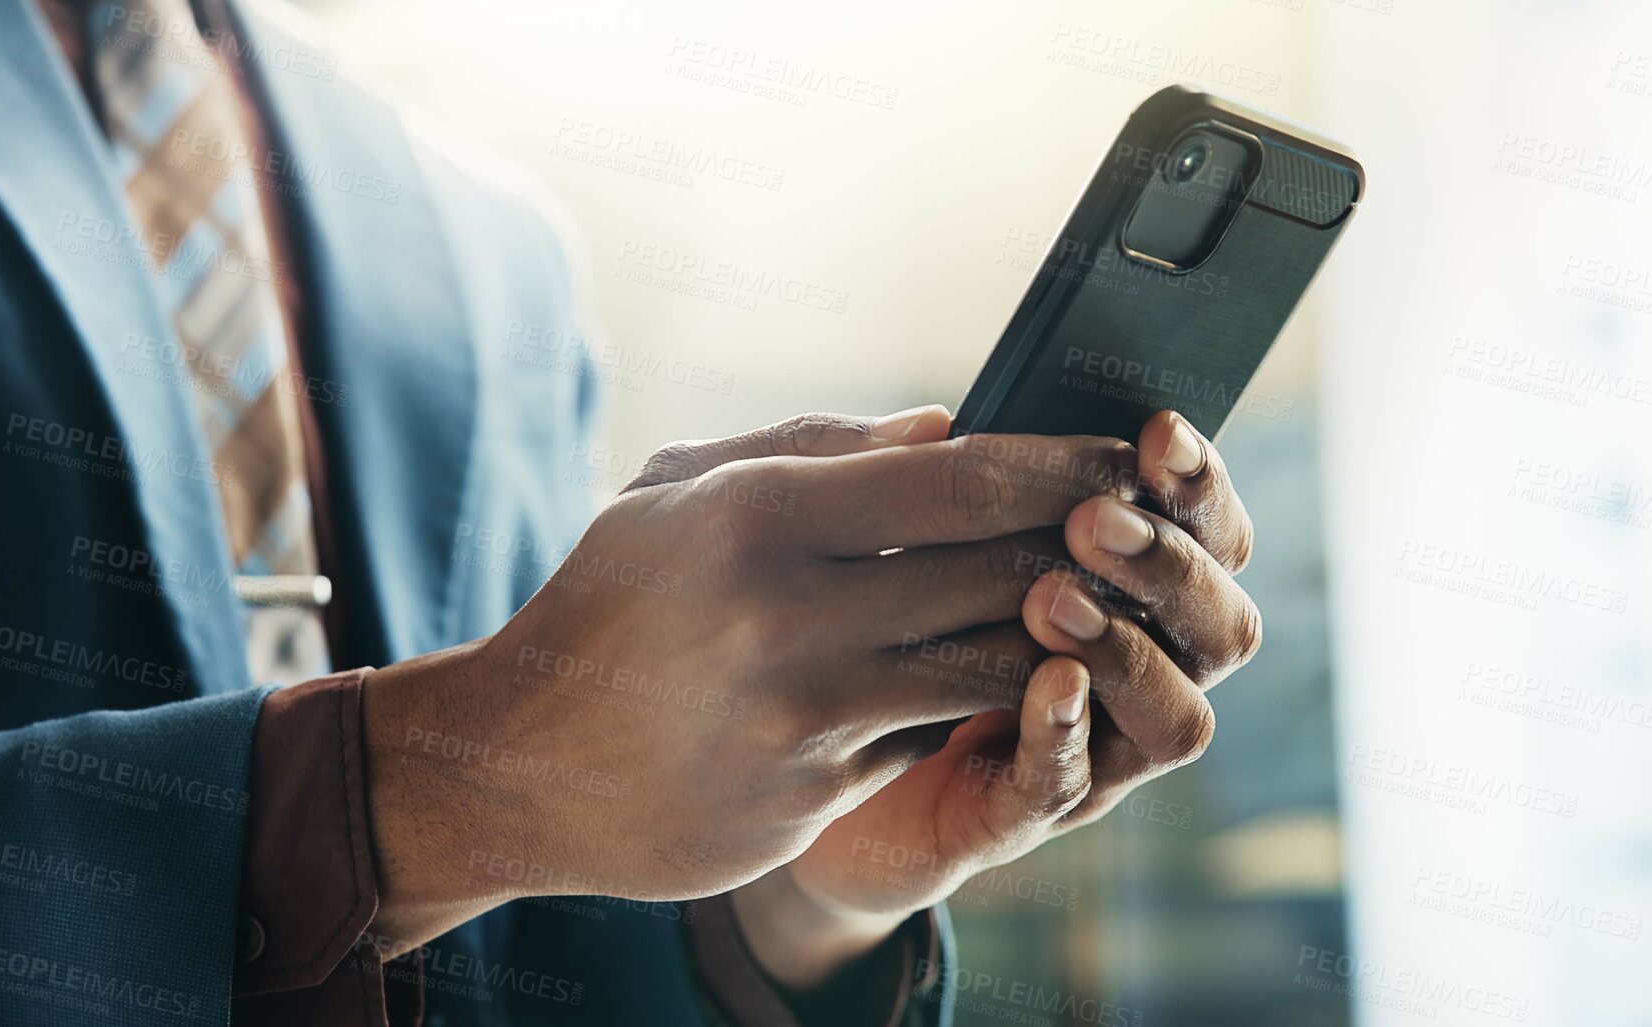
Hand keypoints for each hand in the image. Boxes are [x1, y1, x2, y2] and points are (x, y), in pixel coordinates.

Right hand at [358, 407, 1139, 954]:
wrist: (519, 764)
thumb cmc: (606, 605)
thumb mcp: (677, 490)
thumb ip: (815, 445)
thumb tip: (949, 428)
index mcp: (757, 514)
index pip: (963, 480)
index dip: (1064, 466)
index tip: (1124, 457)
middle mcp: (789, 616)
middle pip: (1001, 572)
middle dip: (1086, 548)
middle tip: (1135, 528)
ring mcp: (806, 717)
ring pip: (991, 667)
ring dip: (1054, 635)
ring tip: (1083, 602)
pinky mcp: (813, 795)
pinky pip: (932, 737)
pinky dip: (969, 703)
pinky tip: (983, 674)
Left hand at [748, 411, 1259, 989]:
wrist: (774, 753)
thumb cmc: (840, 623)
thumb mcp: (875, 540)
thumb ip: (915, 488)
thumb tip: (937, 422)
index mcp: (1114, 585)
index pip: (1207, 534)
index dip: (1195, 484)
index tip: (1156, 431)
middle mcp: (1123, 672)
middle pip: (1221, 625)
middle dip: (1170, 565)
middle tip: (1094, 520)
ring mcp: (1079, 753)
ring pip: (1176, 719)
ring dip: (1127, 652)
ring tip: (1055, 597)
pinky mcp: (1008, 815)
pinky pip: (1066, 786)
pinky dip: (1063, 732)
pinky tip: (1045, 681)